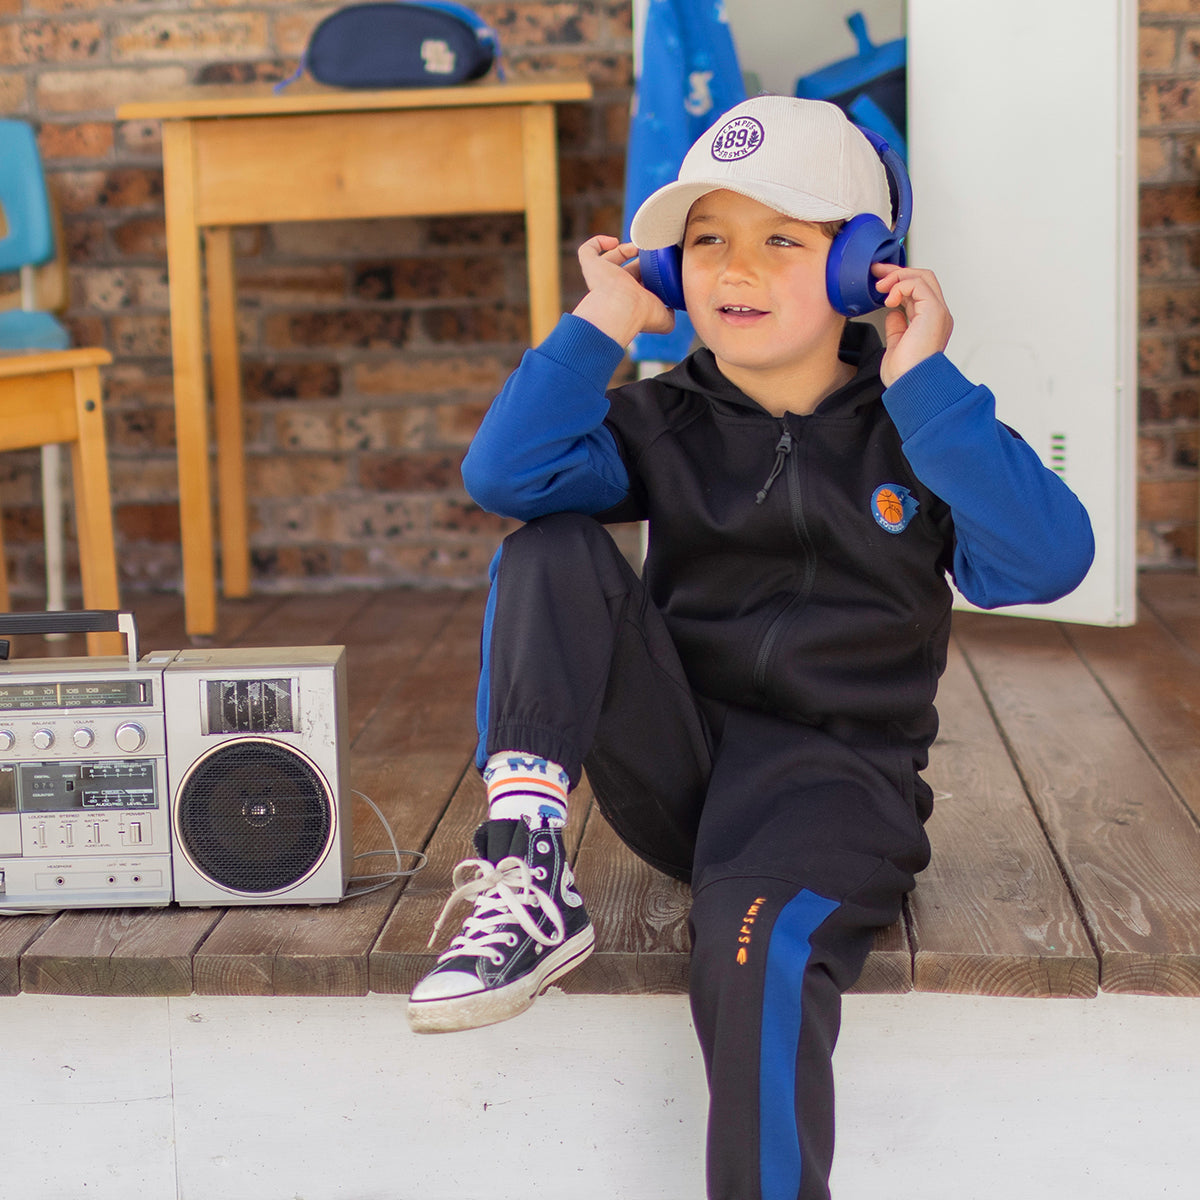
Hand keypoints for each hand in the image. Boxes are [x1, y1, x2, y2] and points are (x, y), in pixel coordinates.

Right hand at [571, 236, 675, 346]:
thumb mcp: (663, 319)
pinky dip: (598, 242)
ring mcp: (601, 277)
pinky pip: (587, 251)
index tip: (661, 265)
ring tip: (638, 246)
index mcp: (631, 299)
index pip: (639, 283)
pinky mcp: (590, 266)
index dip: (649, 273)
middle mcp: (615, 289)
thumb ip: (670, 313)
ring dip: (623, 249)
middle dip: (641, 260)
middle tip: (653, 254)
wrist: (621, 309)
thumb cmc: (640, 315)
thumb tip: (674, 308)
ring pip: (608, 259)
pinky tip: (613, 241)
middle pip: (627, 270)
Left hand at [871, 263, 953, 387]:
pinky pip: (918, 284)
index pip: (918, 291)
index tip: (878, 281)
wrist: (911, 386)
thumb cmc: (904, 375)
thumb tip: (893, 313)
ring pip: (922, 277)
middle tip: (876, 273)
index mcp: (930, 323)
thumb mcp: (896, 345)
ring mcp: (938, 312)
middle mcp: (937, 315)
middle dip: (897, 272)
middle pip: (922, 278)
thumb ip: (897, 327)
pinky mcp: (934, 311)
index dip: (898, 282)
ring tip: (879, 288)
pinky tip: (888, 299)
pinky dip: (900, 286)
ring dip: (897, 277)